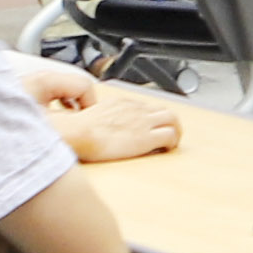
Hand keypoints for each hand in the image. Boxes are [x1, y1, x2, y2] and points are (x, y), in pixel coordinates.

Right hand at [62, 83, 186, 161]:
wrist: (78, 133)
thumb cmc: (77, 130)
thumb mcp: (88, 116)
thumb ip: (98, 118)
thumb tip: (95, 126)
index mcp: (120, 103)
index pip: (144, 107)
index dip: (150, 118)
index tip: (149, 126)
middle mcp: (135, 109)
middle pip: (163, 110)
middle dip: (169, 122)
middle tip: (169, 134)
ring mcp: (142, 121)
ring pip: (173, 119)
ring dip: (176, 130)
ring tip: (172, 142)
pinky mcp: (146, 137)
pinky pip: (170, 135)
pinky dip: (173, 142)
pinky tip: (167, 149)